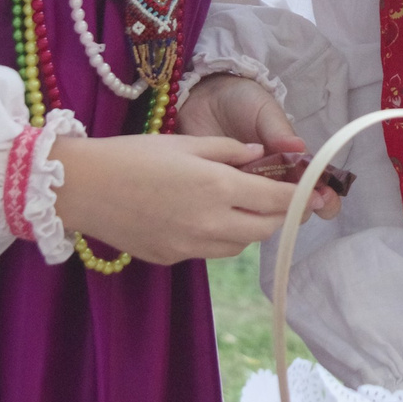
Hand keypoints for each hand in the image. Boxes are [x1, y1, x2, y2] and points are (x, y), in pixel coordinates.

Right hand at [52, 132, 310, 263]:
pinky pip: (209, 252)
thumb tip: (260, 155)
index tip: (320, 194)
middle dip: (280, 215)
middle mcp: (210, 222)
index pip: (277, 199)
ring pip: (239, 245)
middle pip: (265, 229)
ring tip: (240, 205)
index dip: (303, 198)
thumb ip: (229, 151)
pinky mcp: (172, 258)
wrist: (83, 187)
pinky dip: (218, 237)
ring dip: (250, 228)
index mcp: (218, 187)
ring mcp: (190, 246)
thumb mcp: (186, 143)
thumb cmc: (133, 155)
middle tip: (283, 200)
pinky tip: (201, 217)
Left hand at [174, 74, 341, 216]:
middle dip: (297, 210)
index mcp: (292, 164)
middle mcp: (274, 182)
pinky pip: (233, 210)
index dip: (324, 198)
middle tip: (289, 203)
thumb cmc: (242, 103)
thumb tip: (298, 147)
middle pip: (292, 208)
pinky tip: (232, 204)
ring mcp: (248, 190)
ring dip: (267, 214)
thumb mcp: (264, 112)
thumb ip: (279, 131)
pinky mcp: (224, 193)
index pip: (315, 189)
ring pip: (264, 214)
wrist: (204, 99)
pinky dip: (236, 211)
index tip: (323, 199)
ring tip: (259, 202)